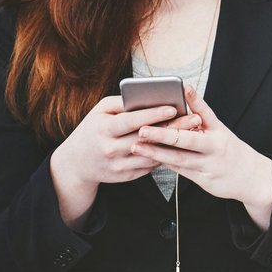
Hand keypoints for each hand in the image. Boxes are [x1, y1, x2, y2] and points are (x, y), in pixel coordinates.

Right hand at [48, 95, 182, 224]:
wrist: (76, 163)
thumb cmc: (92, 129)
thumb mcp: (100, 111)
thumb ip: (122, 103)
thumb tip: (147, 95)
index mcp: (104, 129)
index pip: (132, 121)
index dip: (153, 114)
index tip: (173, 107)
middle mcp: (110, 148)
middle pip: (147, 138)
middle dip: (172, 128)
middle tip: (195, 119)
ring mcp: (118, 165)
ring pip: (152, 154)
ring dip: (174, 143)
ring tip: (193, 132)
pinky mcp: (125, 176)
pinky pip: (149, 165)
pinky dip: (165, 155)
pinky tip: (179, 145)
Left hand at [137, 86, 271, 228]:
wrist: (251, 177)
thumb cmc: (228, 149)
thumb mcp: (220, 132)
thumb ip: (200, 121)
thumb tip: (176, 108)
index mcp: (219, 130)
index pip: (206, 111)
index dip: (195, 99)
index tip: (184, 86)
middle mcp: (214, 146)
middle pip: (187, 138)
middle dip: (163, 134)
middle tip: (143, 129)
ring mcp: (208, 163)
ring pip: (179, 157)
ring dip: (156, 152)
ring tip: (137, 146)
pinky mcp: (203, 178)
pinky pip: (179, 169)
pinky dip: (163, 162)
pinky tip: (147, 158)